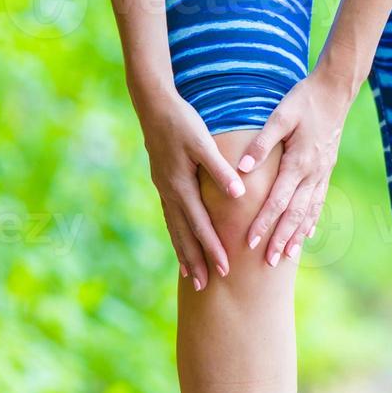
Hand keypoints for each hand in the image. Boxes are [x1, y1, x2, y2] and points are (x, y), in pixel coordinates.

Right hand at [135, 88, 244, 289]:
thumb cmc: (181, 121)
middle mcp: (169, 192)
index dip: (212, 248)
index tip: (225, 269)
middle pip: (183, 234)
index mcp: (180, 185)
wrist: (153, 105)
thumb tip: (238, 193)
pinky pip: (172, 217)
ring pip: (175, 229)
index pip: (200, 225)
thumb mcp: (202, 142)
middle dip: (195, 261)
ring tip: (191, 276)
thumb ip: (220, 169)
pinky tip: (181, 245)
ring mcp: (164, 189)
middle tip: (205, 287)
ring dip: (184, 253)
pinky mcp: (164, 183)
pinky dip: (177, 235)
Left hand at [237, 73, 352, 265]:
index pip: (278, 200)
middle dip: (281, 239)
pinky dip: (312, 220)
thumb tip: (241, 170)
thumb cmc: (304, 100)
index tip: (251, 242)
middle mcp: (313, 173)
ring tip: (287, 256)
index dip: (264, 223)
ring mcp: (322, 174)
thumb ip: (261, 144)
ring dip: (297, 235)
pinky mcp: (326, 170)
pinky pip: (319, 201)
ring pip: (309, 212)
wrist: (335, 92)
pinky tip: (307, 234)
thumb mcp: (280, 116)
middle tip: (269, 262)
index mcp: (299, 162)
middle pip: (295, 214)